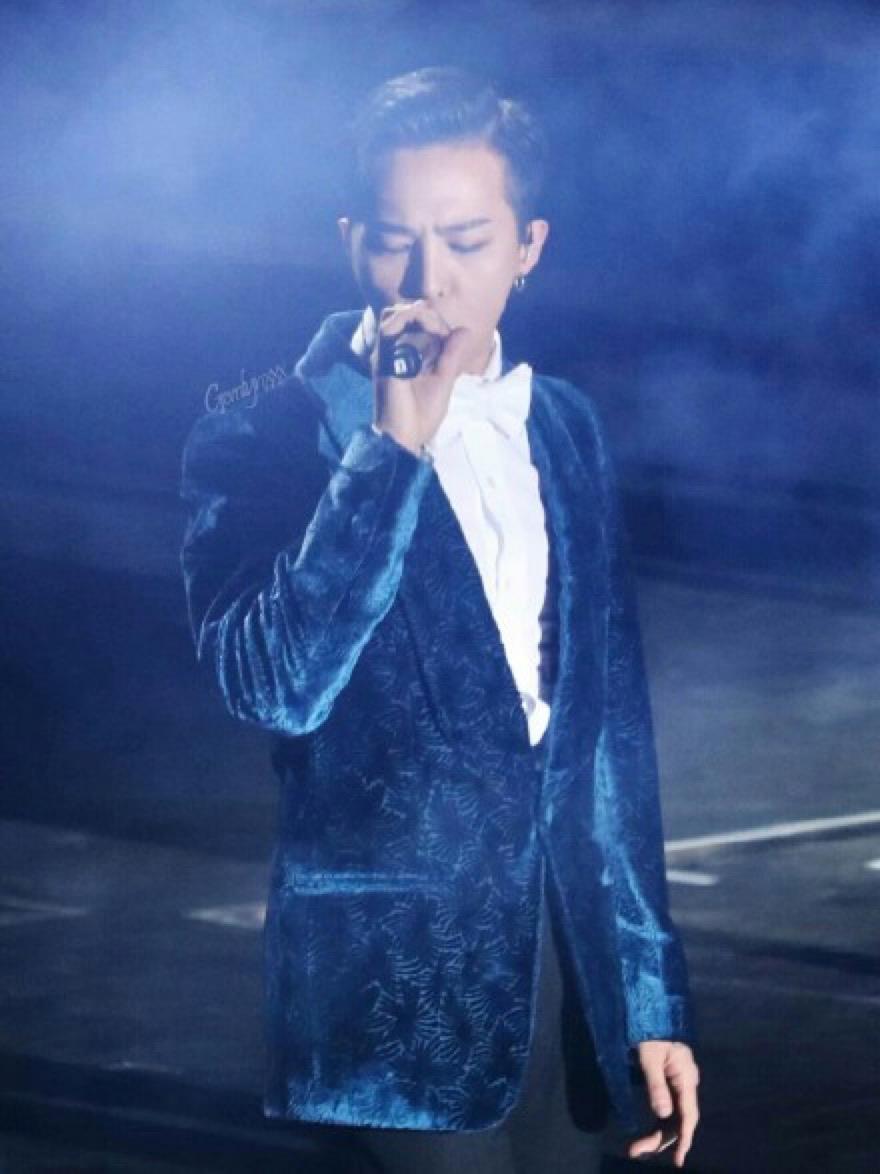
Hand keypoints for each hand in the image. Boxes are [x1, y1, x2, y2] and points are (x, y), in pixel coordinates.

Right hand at [370, 299, 471, 453]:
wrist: (404, 439)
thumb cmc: (420, 416)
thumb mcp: (443, 381)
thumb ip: (451, 356)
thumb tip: (465, 330)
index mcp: (404, 357)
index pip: (414, 323)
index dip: (435, 323)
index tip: (450, 339)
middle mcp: (391, 352)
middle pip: (400, 313)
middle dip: (426, 314)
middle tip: (442, 333)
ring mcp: (385, 354)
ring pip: (393, 314)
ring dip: (417, 315)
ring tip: (435, 331)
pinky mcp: (382, 359)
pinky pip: (388, 327)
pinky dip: (408, 321)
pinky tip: (428, 334)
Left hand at [627, 1040, 699, 1166]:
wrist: (652, 1010)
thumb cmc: (651, 1030)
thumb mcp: (650, 1056)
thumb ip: (656, 1085)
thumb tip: (662, 1114)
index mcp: (686, 1077)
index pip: (688, 1115)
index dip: (683, 1139)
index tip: (678, 1160)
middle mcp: (686, 1083)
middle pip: (679, 1120)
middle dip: (660, 1139)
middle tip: (635, 1151)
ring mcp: (679, 1083)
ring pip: (673, 1116)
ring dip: (657, 1134)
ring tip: (637, 1148)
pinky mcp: (670, 1082)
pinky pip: (668, 1108)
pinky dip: (658, 1122)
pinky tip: (648, 1134)